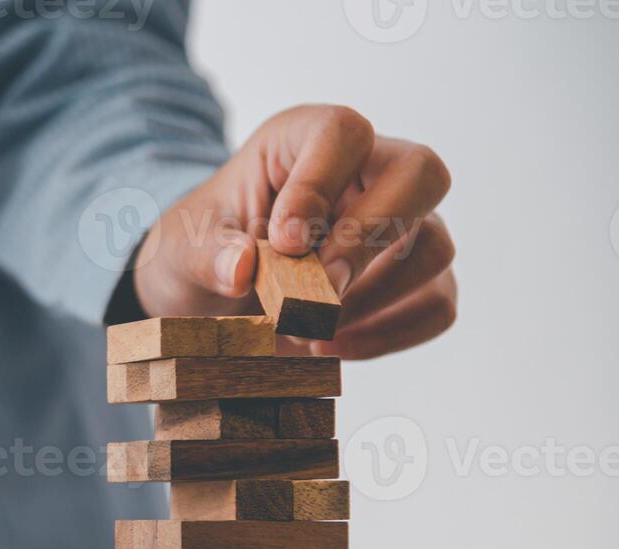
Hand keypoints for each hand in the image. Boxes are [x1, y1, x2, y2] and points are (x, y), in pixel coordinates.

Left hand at [132, 104, 455, 358]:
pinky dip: (389, 334)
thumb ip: (206, 253)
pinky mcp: (412, 280)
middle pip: (421, 174)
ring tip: (308, 328)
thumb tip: (241, 268)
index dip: (320, 184)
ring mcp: (400, 225)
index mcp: (305, 141)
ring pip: (436, 246)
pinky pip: (437, 304)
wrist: (210, 295)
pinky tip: (330, 344)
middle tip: (319, 289)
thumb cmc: (203, 251)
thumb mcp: (181, 248)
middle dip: (371, 237)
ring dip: (375, 297)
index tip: (283, 241)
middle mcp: (367, 173)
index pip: (344, 133)